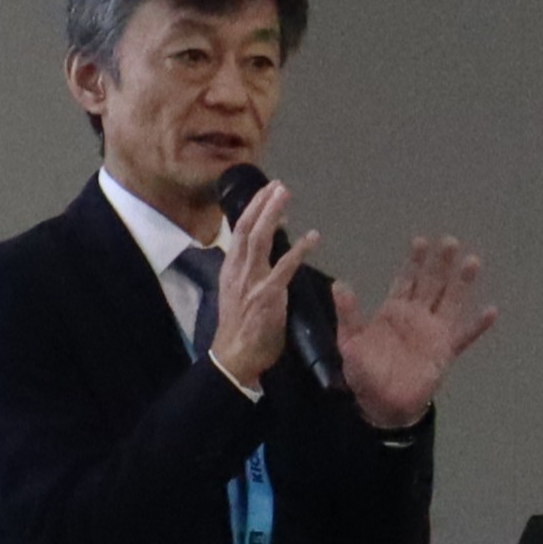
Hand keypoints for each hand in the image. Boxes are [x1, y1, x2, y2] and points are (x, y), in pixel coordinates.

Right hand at [208, 180, 319, 387]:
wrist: (234, 357)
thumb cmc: (240, 329)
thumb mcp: (238, 294)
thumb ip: (249, 273)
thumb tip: (264, 253)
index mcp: (230, 269)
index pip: (239, 232)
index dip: (252, 210)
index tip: (265, 192)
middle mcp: (237, 271)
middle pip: (247, 228)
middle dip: (261, 204)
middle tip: (278, 185)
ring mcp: (251, 282)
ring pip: (260, 240)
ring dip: (273, 214)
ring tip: (286, 195)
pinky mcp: (266, 296)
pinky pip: (283, 268)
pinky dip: (298, 250)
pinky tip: (312, 237)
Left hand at [333, 237, 496, 428]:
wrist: (381, 405)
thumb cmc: (363, 374)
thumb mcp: (349, 342)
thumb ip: (348, 314)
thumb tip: (339, 283)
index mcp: (393, 311)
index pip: (406, 279)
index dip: (414, 261)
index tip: (421, 241)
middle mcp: (417, 316)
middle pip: (431, 284)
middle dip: (440, 263)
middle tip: (450, 241)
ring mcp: (433, 333)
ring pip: (451, 302)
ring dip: (461, 283)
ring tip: (472, 262)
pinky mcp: (445, 352)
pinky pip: (464, 336)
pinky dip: (477, 325)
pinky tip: (491, 311)